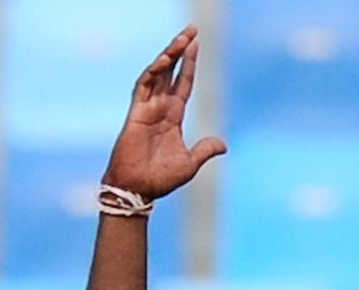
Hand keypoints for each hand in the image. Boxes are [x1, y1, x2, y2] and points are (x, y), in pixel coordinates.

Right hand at [102, 26, 226, 201]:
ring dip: (169, 56)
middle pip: (171, 72)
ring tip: (182, 39)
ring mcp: (147, 108)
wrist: (139, 189)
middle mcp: (160, 108)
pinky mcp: (135, 113)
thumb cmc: (160, 179)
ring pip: (158, 74)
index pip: (183, 85)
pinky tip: (163, 60)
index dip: (190, 66)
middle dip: (181, 51)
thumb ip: (205, 149)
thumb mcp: (190, 162)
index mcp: (173, 117)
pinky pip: (143, 87)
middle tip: (191, 30)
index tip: (197, 46)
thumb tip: (224, 144)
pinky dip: (153, 72)